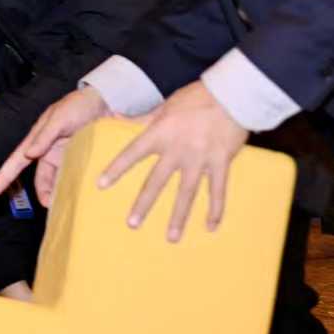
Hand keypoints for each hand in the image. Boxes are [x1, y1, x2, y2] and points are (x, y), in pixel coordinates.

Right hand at [0, 88, 108, 205]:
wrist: (104, 101)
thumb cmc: (77, 105)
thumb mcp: (59, 118)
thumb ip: (45, 136)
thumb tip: (29, 154)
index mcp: (37, 140)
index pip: (17, 161)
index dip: (4, 176)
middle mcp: (48, 151)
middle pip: (40, 178)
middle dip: (42, 193)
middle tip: (49, 207)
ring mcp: (64, 157)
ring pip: (57, 181)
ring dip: (58, 192)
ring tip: (64, 205)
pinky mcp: (80, 159)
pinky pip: (73, 176)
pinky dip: (73, 186)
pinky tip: (78, 196)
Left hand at [99, 80, 248, 241]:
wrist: (232, 95)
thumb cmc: (196, 99)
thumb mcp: (165, 105)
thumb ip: (141, 117)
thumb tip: (113, 116)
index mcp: (160, 133)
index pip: (132, 153)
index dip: (116, 169)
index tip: (101, 185)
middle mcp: (177, 150)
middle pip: (156, 182)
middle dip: (143, 204)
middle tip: (132, 225)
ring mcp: (199, 159)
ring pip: (186, 193)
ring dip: (178, 217)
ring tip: (170, 238)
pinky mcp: (221, 163)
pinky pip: (217, 191)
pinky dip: (215, 210)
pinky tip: (211, 227)